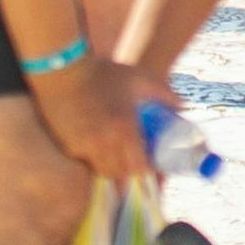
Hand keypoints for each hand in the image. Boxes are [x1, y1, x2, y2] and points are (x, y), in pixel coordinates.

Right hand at [28, 54, 157, 185]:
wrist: (61, 71)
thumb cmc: (103, 73)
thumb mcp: (139, 78)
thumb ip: (164, 93)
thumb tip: (182, 106)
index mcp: (123, 129)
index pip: (139, 166)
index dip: (148, 170)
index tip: (153, 164)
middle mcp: (103, 143)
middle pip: (121, 174)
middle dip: (132, 172)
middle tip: (139, 163)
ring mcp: (82, 147)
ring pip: (102, 171)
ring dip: (114, 169)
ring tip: (120, 156)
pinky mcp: (67, 147)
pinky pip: (85, 163)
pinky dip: (95, 161)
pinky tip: (100, 148)